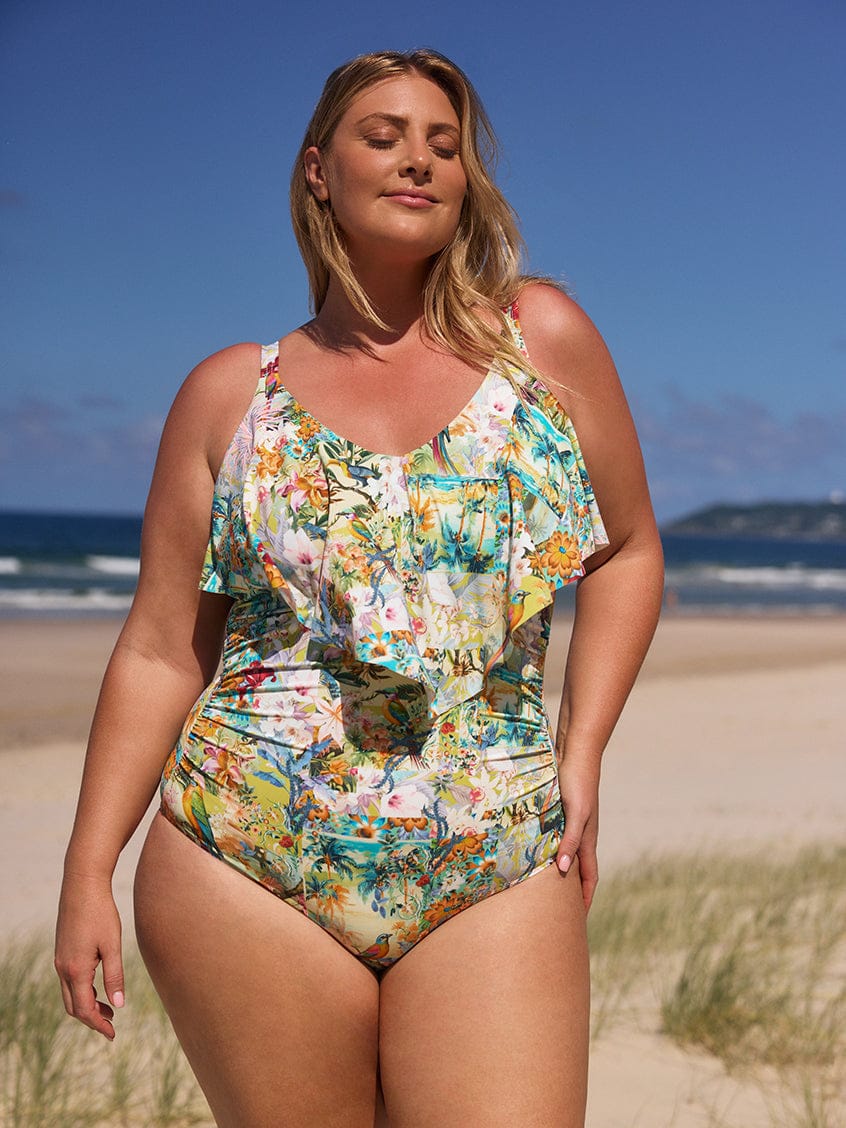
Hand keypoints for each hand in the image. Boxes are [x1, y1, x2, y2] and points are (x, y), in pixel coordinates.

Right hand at [54, 872, 124, 1039]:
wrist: (82, 885)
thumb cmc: (101, 912)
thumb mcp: (112, 944)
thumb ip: (115, 975)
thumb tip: (118, 1004)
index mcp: (76, 970)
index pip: (84, 1010)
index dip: (98, 1025)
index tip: (112, 1035)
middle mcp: (63, 968)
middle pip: (74, 1007)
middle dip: (91, 1019)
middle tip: (112, 1025)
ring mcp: (60, 960)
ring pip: (70, 994)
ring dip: (87, 1005)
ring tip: (109, 1008)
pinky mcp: (62, 951)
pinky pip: (69, 981)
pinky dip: (83, 990)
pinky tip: (99, 986)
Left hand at [554, 756, 599, 912]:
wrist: (577, 753)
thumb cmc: (578, 782)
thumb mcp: (575, 813)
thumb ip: (569, 840)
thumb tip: (562, 870)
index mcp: (587, 839)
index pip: (589, 878)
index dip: (584, 900)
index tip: (577, 922)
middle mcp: (581, 834)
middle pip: (578, 870)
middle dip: (571, 892)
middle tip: (557, 912)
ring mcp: (572, 823)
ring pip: (566, 854)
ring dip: (558, 872)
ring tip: (542, 888)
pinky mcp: (561, 812)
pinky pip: (556, 839)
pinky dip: (549, 851)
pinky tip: (534, 853)